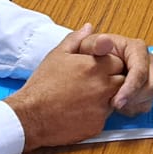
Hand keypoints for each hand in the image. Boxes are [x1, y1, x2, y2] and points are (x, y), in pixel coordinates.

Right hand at [4, 24, 130, 149]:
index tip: (96, 69)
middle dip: (112, 80)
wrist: (30, 115)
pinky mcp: (97, 125)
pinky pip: (104, 117)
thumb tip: (89, 28)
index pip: (118, 62)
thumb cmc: (42, 84)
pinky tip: (79, 111)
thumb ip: (76, 39)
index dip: (108, 65)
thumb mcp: (57, 55)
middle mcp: (102, 86)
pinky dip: (96, 114)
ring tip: (83, 97)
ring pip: (115, 99)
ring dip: (106, 97)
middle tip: (92, 83)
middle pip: (121, 80)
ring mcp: (101, 107)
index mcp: (94, 66)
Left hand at [76, 30, 152, 113]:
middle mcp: (149, 61)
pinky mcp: (149, 88)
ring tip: (113, 102)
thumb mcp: (89, 46)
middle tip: (113, 105)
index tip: (116, 102)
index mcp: (137, 48)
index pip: (141, 71)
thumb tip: (105, 40)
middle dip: (133, 99)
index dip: (130, 89)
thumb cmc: (92, 53)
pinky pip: (146, 104)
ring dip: (132, 104)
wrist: (93, 61)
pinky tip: (118, 104)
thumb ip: (95, 44)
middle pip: (152, 86)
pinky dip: (132, 108)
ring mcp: (151, 75)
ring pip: (150, 97)